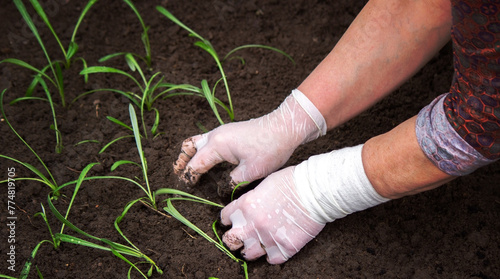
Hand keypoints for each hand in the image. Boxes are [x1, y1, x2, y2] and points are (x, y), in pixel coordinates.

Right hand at [173, 90, 325, 186]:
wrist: (285, 127)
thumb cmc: (270, 149)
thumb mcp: (250, 172)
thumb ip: (231, 183)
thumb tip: (221, 191)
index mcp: (217, 145)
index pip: (196, 164)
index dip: (189, 177)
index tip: (185, 188)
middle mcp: (216, 135)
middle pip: (189, 147)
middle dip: (182, 162)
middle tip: (177, 175)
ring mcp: (222, 131)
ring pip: (198, 142)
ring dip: (191, 154)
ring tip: (187, 168)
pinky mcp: (230, 132)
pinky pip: (208, 141)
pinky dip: (202, 151)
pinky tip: (208, 161)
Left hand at [220, 166, 324, 263]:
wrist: (314, 190)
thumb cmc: (291, 181)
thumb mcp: (263, 184)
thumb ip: (251, 199)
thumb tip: (247, 208)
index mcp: (246, 206)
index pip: (226, 218)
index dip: (229, 219)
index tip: (233, 221)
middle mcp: (253, 224)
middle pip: (231, 240)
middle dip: (233, 238)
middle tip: (240, 236)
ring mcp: (269, 238)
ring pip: (248, 254)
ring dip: (251, 249)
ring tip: (256, 245)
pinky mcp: (285, 248)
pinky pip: (272, 259)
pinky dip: (272, 255)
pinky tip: (275, 248)